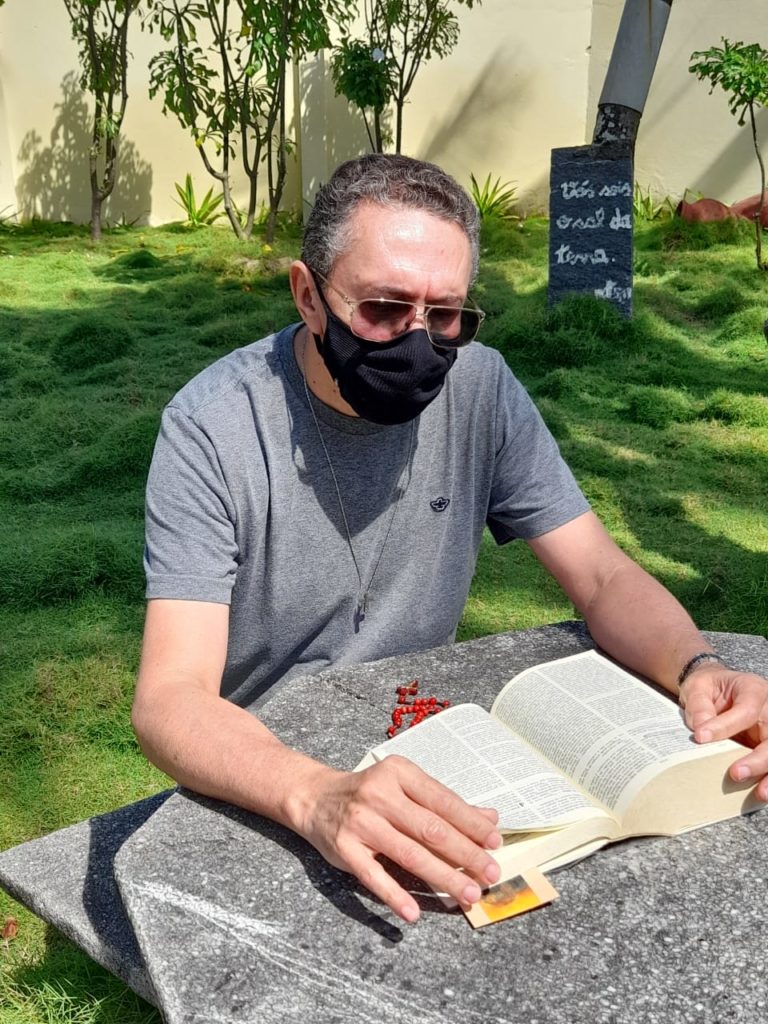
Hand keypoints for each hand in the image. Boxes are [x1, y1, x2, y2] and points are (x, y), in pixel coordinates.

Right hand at [294, 755, 501, 922]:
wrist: (315, 797)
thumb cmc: (369, 793)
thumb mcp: (405, 787)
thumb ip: (445, 803)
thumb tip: (490, 818)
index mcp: (399, 773)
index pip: (443, 801)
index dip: (471, 824)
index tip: (495, 843)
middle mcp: (380, 794)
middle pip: (431, 829)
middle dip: (465, 854)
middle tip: (490, 874)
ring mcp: (360, 822)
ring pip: (409, 854)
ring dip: (443, 876)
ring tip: (467, 894)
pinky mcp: (344, 848)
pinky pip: (373, 876)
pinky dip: (394, 895)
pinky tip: (414, 912)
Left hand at [679, 666, 767, 800]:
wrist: (716, 690)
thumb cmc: (709, 687)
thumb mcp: (698, 686)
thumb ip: (699, 705)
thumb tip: (701, 728)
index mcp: (753, 690)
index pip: (747, 710)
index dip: (726, 725)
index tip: (701, 737)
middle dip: (759, 759)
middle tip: (736, 773)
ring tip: (760, 793)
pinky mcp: (766, 747)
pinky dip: (767, 779)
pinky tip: (761, 794)